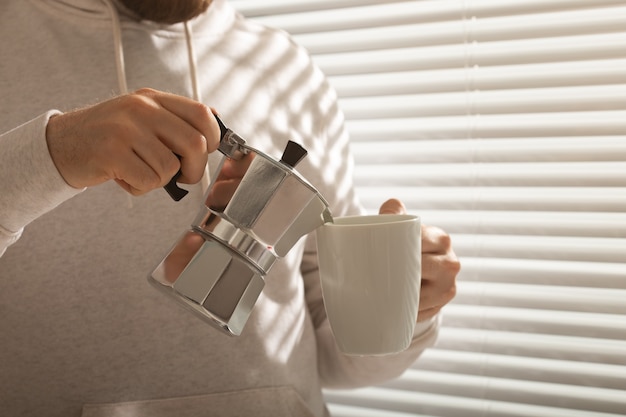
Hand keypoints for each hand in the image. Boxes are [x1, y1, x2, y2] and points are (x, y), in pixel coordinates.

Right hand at [46, 88, 220, 194]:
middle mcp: (141, 109)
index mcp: (152, 99)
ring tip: (138, 171)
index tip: (204, 153)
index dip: (213, 139)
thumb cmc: (108, 137)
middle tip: (181, 175)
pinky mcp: (112, 152)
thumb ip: (174, 120)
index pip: (202, 114)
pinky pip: (149, 181)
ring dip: (159, 180)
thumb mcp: (141, 117)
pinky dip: (140, 188)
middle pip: (195, 143)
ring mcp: (126, 129)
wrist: (60, 144)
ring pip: (171, 168)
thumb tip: (216, 122)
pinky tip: (124, 177)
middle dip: (194, 169)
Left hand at [379, 199, 459, 321]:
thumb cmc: (406, 244)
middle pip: (418, 271)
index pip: (418, 244)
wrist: (422, 270)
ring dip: (400, 296)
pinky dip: (406, 309)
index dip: (398, 250)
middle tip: (373, 276)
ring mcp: (448, 286)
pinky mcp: (442, 304)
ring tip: (381, 293)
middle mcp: (450, 263)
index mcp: (440, 239)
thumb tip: (389, 207)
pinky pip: (420, 310)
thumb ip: (393, 212)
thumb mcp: (401, 226)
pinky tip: (395, 306)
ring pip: (419, 295)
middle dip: (397, 275)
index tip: (379, 254)